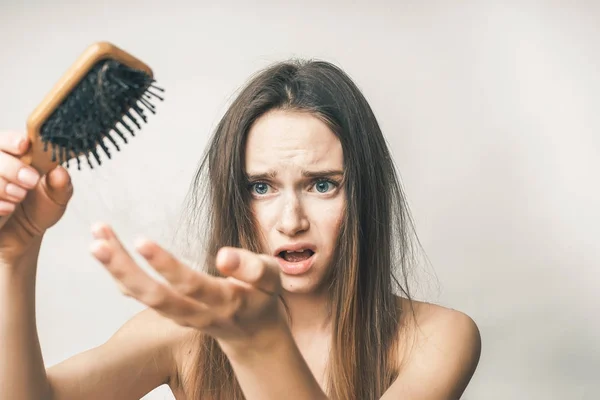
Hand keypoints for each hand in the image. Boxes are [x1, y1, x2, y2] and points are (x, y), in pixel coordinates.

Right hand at [0, 132, 72, 262]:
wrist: (24, 235)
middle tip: (30, 181)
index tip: (24, 146)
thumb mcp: (57, 196)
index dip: (13, 140)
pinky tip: (8, 208)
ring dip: (4, 186)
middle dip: (12, 167)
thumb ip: (61, 183)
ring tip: (20, 197)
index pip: (8, 139)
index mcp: (16, 155)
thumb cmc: (39, 208)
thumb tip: (59, 171)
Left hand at [89, 223, 284, 348]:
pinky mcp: (169, 311)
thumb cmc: (262, 297)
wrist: (251, 332)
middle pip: (154, 297)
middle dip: (124, 271)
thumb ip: (253, 268)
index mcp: (223, 301)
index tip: (141, 241)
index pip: (190, 285)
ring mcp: (179, 315)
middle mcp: (196, 313)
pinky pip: (139, 296)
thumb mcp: (271, 279)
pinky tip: (106, 249)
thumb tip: (223, 255)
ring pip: (142, 297)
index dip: (166, 266)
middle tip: (98, 243)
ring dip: (116, 269)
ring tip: (96, 237)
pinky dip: (119, 274)